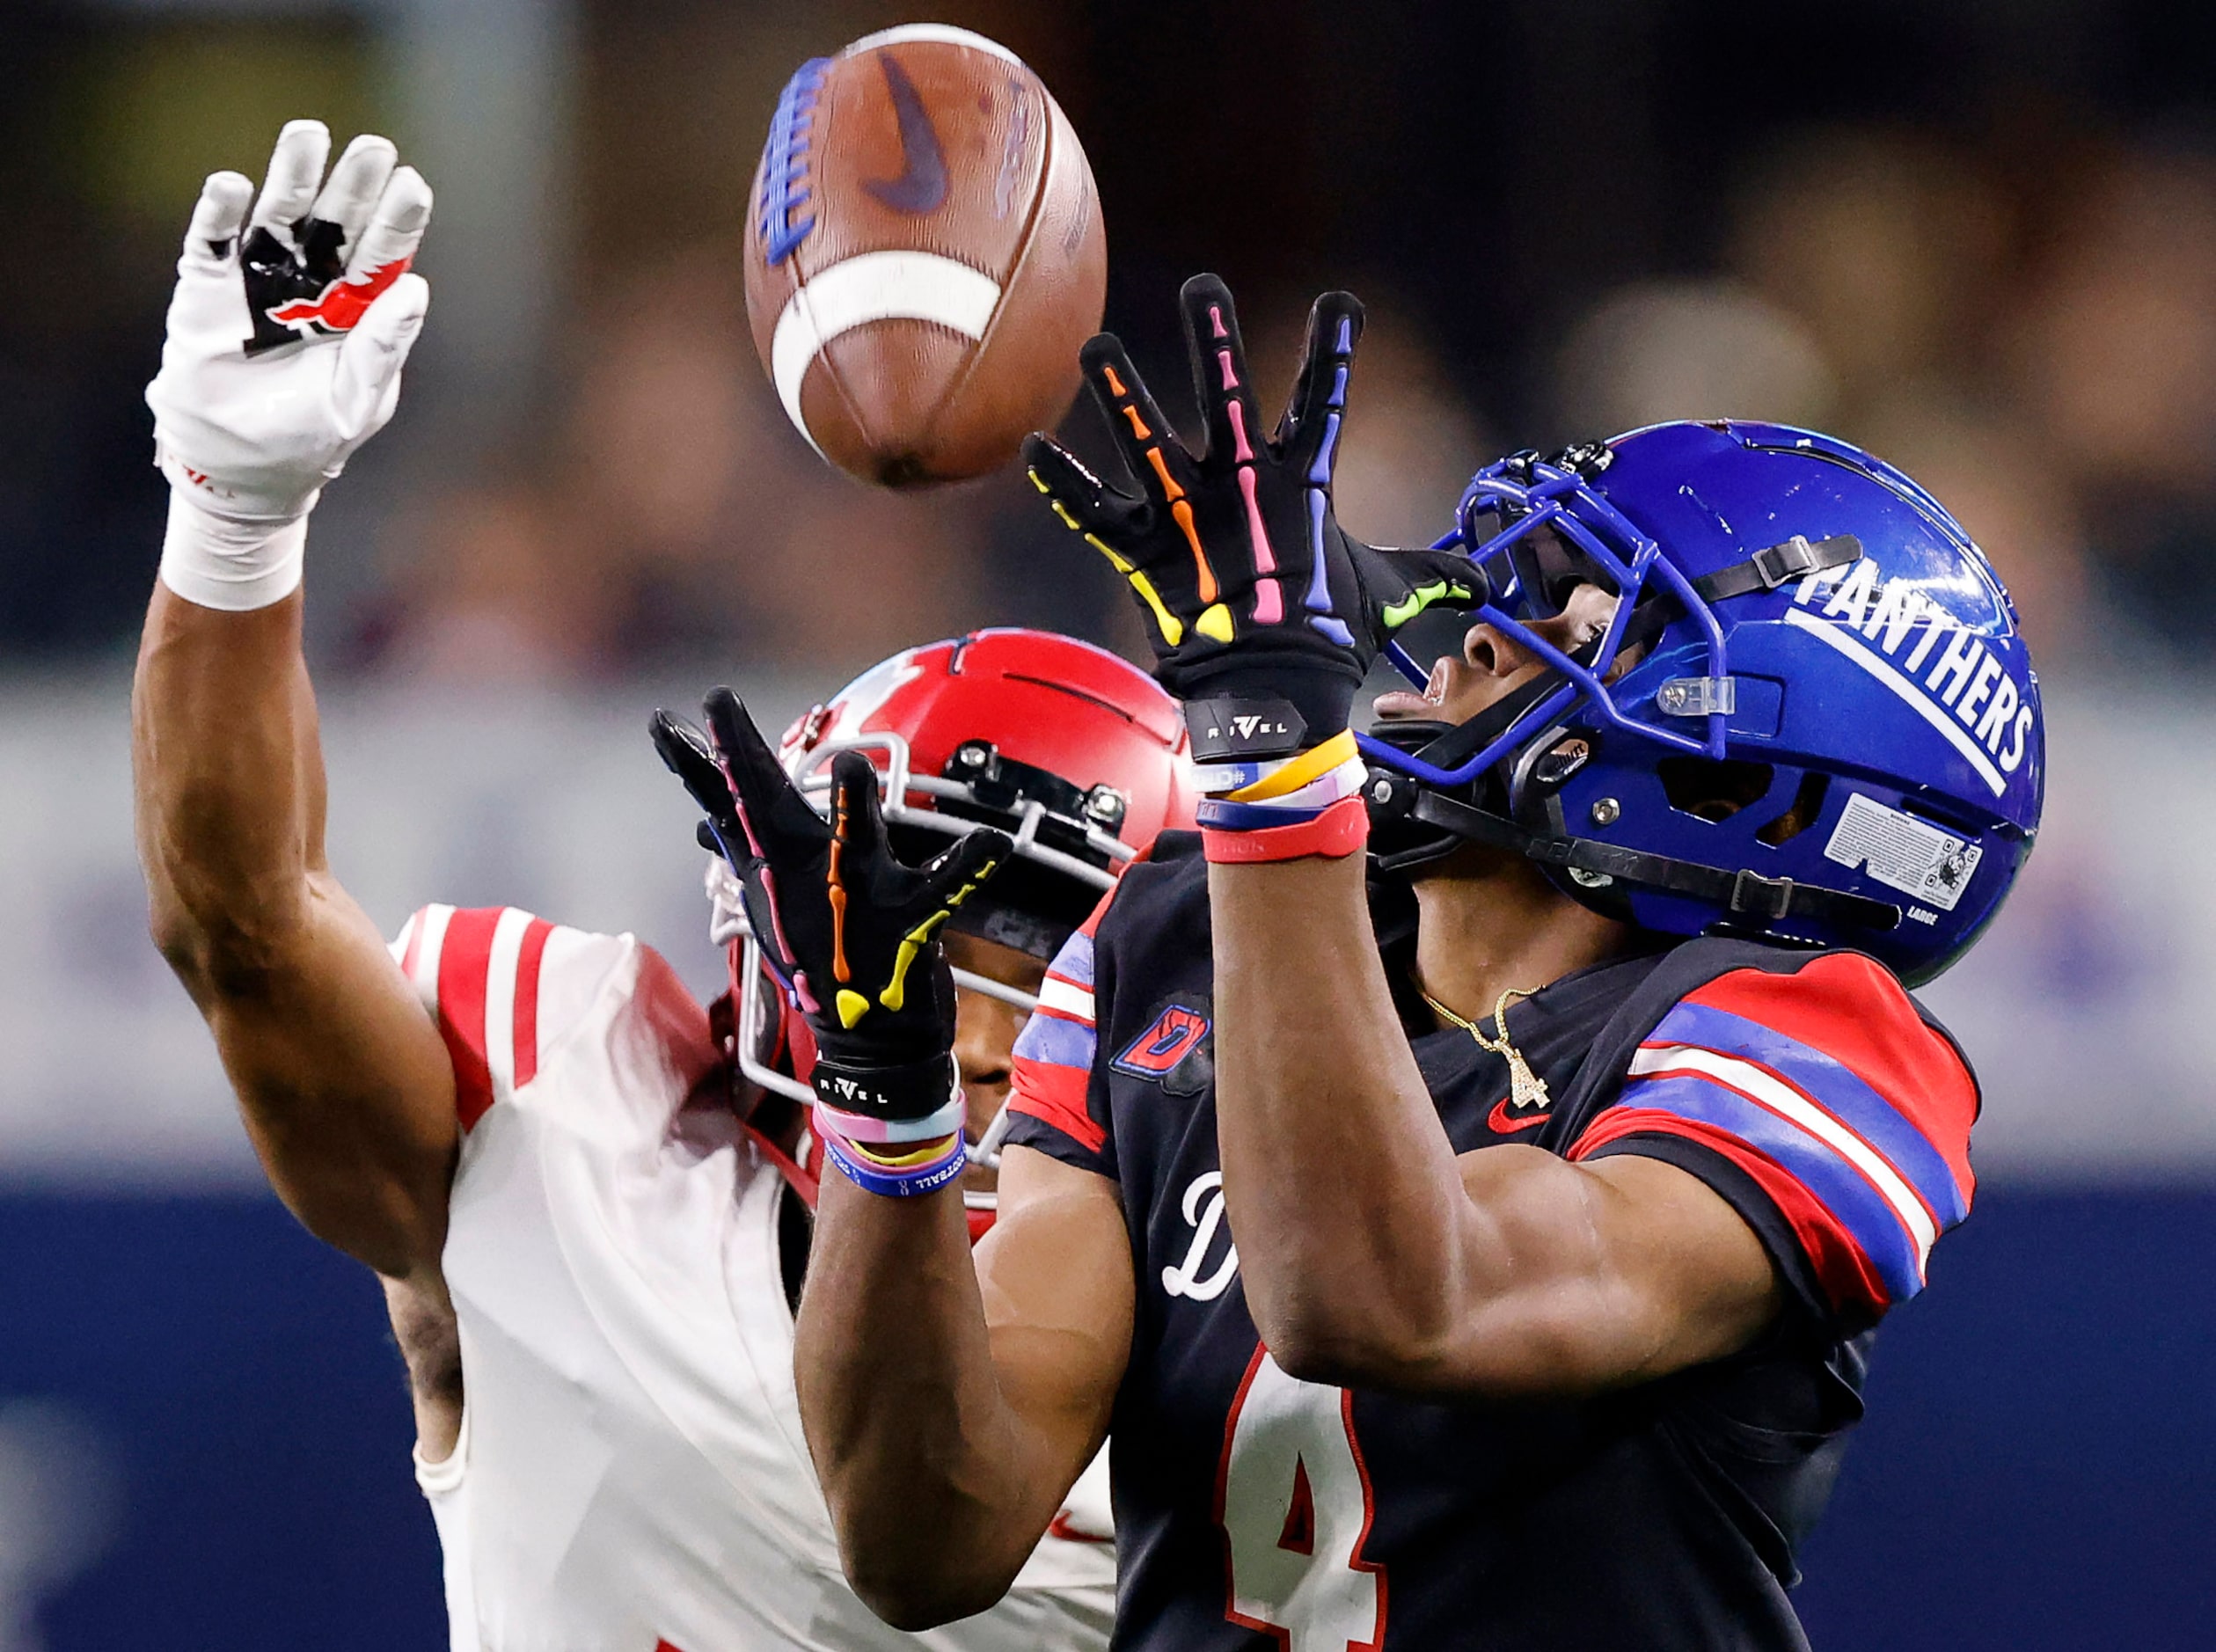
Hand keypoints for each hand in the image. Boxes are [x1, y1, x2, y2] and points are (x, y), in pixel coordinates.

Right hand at [146, 119, 432, 524]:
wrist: (241, 466)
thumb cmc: (310, 437)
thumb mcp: (358, 399)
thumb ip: (385, 347)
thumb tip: (416, 288)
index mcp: (356, 308)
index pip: (382, 254)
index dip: (397, 219)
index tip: (414, 184)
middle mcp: (311, 283)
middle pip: (336, 222)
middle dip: (353, 185)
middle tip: (374, 147)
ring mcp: (259, 280)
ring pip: (278, 216)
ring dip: (292, 176)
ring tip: (309, 134)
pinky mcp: (208, 288)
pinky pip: (213, 242)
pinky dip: (221, 214)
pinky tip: (233, 185)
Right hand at [651, 693, 1010, 1123]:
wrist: (867, 1037)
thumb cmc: (826, 957)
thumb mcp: (773, 903)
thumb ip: (744, 854)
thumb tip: (702, 824)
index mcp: (779, 862)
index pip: (733, 801)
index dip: (704, 760)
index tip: (669, 721)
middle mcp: (810, 872)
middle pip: (771, 805)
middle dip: (745, 754)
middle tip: (718, 700)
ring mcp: (859, 896)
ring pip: (854, 841)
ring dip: (853, 806)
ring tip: (852, 763)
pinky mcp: (910, 921)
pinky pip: (946, 888)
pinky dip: (970, 865)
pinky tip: (993, 841)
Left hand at [1023, 274, 1484, 754]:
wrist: (1271, 694)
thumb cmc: (1327, 638)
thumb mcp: (1385, 594)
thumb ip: (1427, 573)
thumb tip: (1479, 586)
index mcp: (1299, 486)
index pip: (1324, 403)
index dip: (1334, 350)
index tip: (1340, 301)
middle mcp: (1238, 487)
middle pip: (1225, 394)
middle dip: (1214, 337)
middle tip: (1204, 286)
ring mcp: (1186, 517)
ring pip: (1145, 439)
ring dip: (1119, 391)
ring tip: (1095, 345)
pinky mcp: (1141, 553)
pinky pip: (1092, 514)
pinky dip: (1060, 483)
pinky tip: (1029, 448)